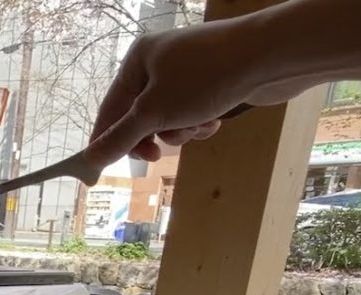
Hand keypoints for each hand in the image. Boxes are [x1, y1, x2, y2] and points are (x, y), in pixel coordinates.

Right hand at [85, 21, 312, 168]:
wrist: (270, 56)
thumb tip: (90, 159)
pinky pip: (192, 111)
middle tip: (156, 157)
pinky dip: (199, 122)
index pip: (109, 109)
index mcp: (136, 61)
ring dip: (179, 131)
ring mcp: (187, 71)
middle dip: (151, 137)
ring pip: (168, 117)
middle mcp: (158, 62)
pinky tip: (213, 122)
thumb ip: (120, 138)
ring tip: (195, 127)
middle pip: (139, 116)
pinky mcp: (212, 81)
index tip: (97, 171)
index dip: (103, 141)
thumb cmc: (204, 79)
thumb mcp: (154, 113)